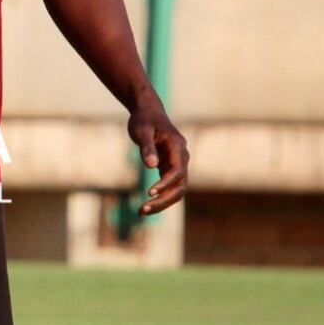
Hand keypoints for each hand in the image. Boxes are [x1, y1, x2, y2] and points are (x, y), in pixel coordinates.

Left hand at [129, 93, 188, 215]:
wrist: (148, 113)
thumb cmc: (144, 120)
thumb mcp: (142, 131)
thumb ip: (147, 147)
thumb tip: (151, 166)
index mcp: (177, 147)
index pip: (177, 170)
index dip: (165, 183)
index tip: (150, 193)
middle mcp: (182, 157)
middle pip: (180, 186)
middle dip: (164, 200)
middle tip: (143, 209)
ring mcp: (178, 164)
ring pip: (177, 190)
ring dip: (162, 203)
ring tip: (142, 211)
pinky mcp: (170, 169)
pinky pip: (169, 188)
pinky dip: (160, 198)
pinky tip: (146, 206)